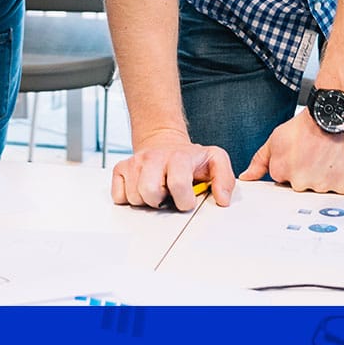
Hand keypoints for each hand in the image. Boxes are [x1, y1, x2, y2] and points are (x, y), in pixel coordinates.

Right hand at [111, 130, 233, 210]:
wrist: (165, 143)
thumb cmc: (190, 158)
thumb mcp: (215, 160)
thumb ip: (225, 179)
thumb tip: (222, 199)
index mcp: (178, 156)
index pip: (177, 183)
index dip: (184, 200)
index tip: (186, 200)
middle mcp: (153, 157)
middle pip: (149, 191)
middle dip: (160, 201)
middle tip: (167, 195)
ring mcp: (135, 162)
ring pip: (134, 196)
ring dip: (146, 200)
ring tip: (157, 190)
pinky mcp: (120, 169)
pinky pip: (118, 196)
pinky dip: (129, 198)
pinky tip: (141, 189)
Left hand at [242, 105, 343, 193]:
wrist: (332, 115)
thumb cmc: (306, 126)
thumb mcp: (275, 139)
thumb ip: (259, 161)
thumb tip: (246, 177)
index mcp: (281, 173)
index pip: (283, 180)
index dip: (290, 166)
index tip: (298, 155)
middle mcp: (301, 183)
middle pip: (302, 186)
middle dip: (306, 173)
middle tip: (312, 154)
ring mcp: (322, 186)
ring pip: (321, 188)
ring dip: (323, 176)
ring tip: (325, 156)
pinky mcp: (343, 186)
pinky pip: (340, 188)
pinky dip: (340, 178)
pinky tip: (337, 162)